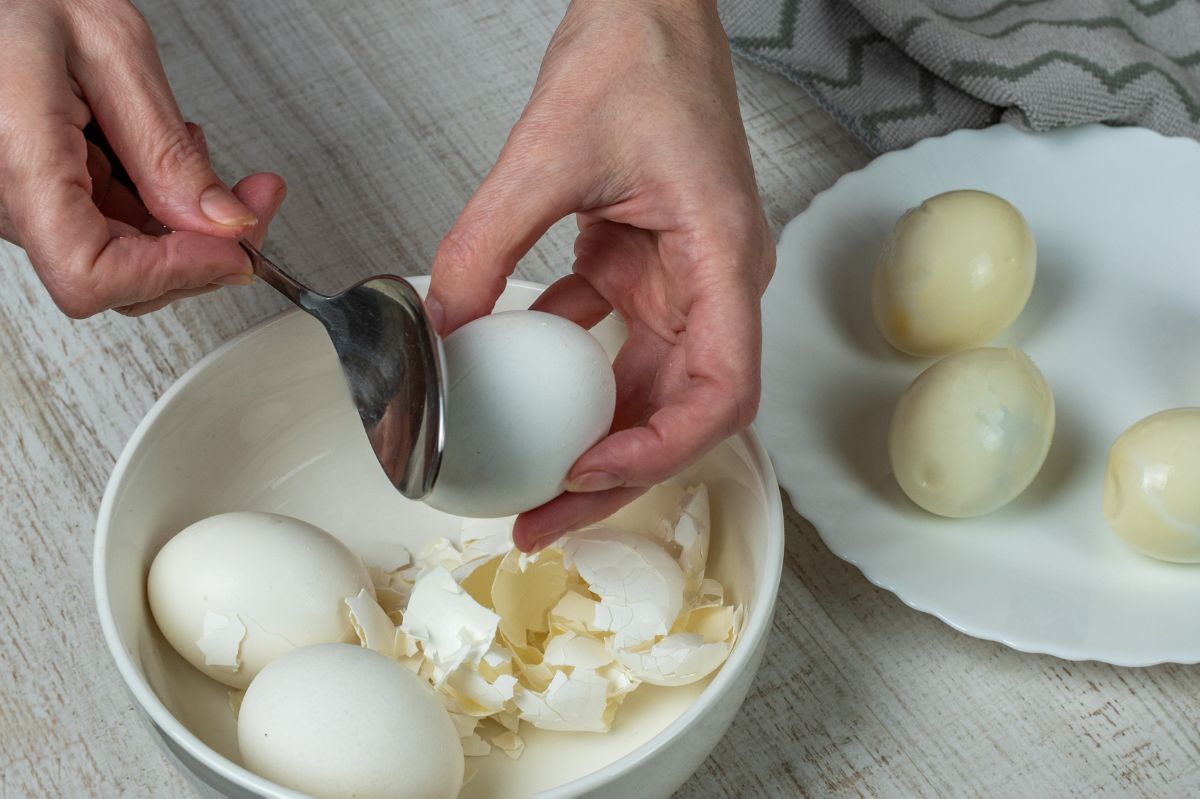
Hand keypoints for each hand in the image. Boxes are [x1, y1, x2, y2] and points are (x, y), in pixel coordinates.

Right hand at [0, 0, 284, 317]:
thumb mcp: (112, 51)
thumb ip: (166, 146)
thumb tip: (224, 223)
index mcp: (19, 157)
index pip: (90, 274)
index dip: (172, 273)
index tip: (233, 248)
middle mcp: (7, 193)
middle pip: (117, 277)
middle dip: (202, 247)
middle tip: (256, 200)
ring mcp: (21, 201)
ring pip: (122, 257)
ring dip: (184, 223)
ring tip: (196, 150)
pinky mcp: (39, 195)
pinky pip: (109, 227)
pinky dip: (156, 204)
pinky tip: (164, 156)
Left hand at [426, 0, 773, 550]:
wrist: (647, 9)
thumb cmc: (641, 56)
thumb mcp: (547, 150)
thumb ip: (487, 244)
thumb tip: (444, 327)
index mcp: (722, 260)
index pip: (722, 392)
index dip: (661, 449)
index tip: (587, 470)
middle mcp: (714, 283)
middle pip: (680, 412)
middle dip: (614, 476)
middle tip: (543, 518)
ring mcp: (681, 279)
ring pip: (645, 389)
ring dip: (590, 438)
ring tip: (530, 481)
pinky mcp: (645, 266)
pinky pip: (610, 341)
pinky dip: (565, 372)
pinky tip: (515, 385)